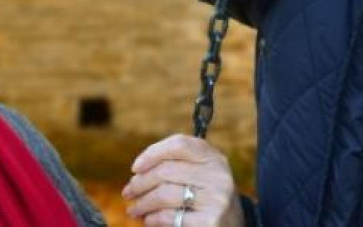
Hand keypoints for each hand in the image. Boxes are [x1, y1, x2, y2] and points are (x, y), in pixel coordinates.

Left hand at [122, 134, 243, 225]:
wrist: (235, 225)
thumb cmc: (207, 194)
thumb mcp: (201, 172)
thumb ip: (177, 162)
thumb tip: (138, 170)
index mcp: (213, 157)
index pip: (178, 144)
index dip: (152, 153)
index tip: (135, 167)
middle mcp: (217, 175)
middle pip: (166, 170)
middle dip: (141, 182)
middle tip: (127, 192)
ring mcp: (216, 199)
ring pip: (165, 194)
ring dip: (143, 203)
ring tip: (133, 209)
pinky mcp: (211, 222)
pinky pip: (171, 217)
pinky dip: (154, 218)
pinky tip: (148, 219)